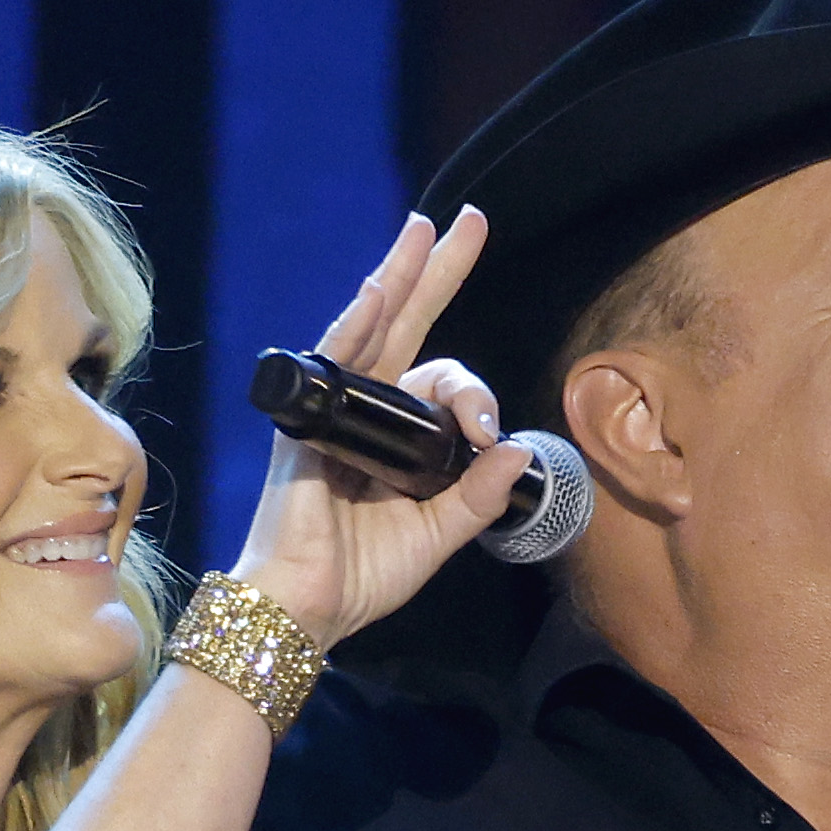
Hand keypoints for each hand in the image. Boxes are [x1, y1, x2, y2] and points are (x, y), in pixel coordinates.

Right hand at [221, 208, 536, 651]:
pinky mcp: (311, 423)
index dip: (475, 398)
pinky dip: (359, 324)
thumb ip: (477, 496)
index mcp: (397, 437)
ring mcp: (336, 410)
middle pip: (405, 327)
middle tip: (468, 222)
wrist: (311, 607)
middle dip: (436, 273)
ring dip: (400, 274)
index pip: (441, 386)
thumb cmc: (362, 576)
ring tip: (425, 228)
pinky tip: (380, 288)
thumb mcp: (437, 537)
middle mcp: (366, 412)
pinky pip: (336, 361)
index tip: (489, 435)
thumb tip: (519, 450)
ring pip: (373, 328)